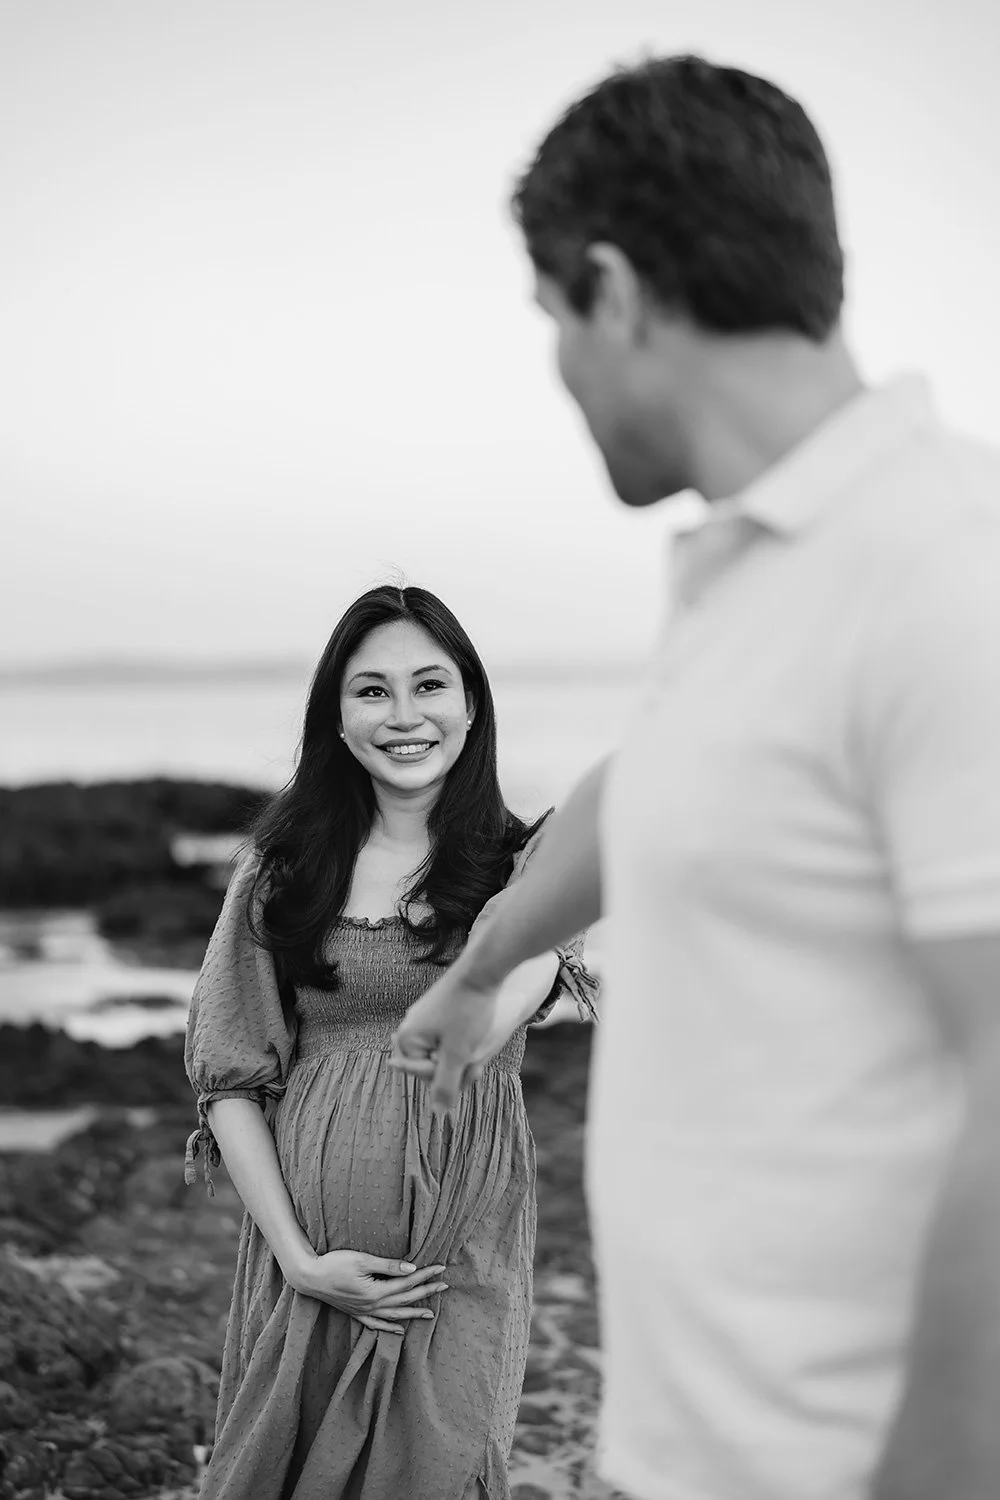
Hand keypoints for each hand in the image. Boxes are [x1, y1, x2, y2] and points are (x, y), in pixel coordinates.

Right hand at [286, 1250, 448, 1334]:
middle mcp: (372, 1306)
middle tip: (444, 1287)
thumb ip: (388, 1266)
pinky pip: (377, 1324)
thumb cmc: (334, 1264)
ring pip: (394, 1316)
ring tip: (430, 1313)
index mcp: (375, 1292)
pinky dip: (390, 1328)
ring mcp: (363, 1312)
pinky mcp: (356, 1313)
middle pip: (405, 1301)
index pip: (407, 1284)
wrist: (310, 1277)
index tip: (441, 1269)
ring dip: (413, 1314)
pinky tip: (400, 1329)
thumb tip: (411, 1269)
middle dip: (426, 1293)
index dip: (425, 1275)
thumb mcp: (362, 1259)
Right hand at [389, 958, 500, 1112]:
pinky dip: (464, 1039)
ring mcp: (423, 1018)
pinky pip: (448, 1037)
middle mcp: (409, 1027)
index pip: (426, 1076)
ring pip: (444, 1051)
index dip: (451, 1072)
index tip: (467, 1056)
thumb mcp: (459, 1054)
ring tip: (478, 1038)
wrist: (483, 969)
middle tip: (476, 1051)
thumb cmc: (469, 1011)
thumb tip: (437, 1113)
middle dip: (457, 1063)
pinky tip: (477, 1029)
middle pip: (433, 1064)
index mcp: (407, 1038)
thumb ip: (445, 1085)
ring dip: (463, 1053)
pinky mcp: (437, 1011)